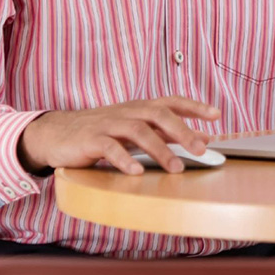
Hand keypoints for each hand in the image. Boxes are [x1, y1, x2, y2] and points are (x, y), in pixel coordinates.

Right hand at [17, 95, 220, 174]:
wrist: (57, 133)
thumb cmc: (102, 132)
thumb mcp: (136, 130)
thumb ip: (168, 133)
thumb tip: (204, 138)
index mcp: (140, 108)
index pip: (171, 101)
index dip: (194, 106)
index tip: (217, 115)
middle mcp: (127, 112)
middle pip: (158, 114)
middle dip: (182, 131)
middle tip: (201, 149)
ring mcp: (108, 124)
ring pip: (138, 130)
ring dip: (159, 150)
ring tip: (176, 169)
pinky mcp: (90, 139)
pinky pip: (109, 148)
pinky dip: (124, 159)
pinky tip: (136, 173)